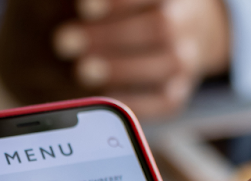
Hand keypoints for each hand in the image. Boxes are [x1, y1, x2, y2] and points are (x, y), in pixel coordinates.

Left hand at [52, 0, 230, 117]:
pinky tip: (104, 97)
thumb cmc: (135, 13)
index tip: (84, 9)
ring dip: (121, 69)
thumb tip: (78, 11)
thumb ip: (103, 9)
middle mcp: (183, 25)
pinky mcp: (178, 94)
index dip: (120, 4)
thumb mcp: (128, 4)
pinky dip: (135, 101)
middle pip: (158, 29)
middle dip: (109, 37)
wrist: (181, 36)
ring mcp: (186, 62)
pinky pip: (164, 101)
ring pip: (166, 65)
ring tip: (82, 71)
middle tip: (65, 43)